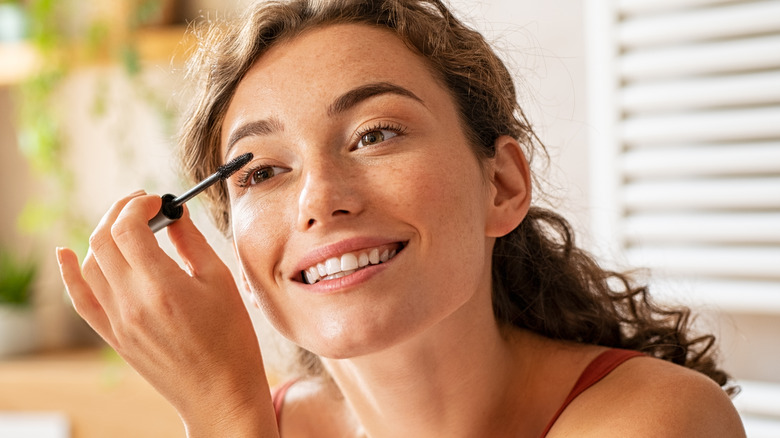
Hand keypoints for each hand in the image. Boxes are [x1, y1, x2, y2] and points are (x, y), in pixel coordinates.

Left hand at [57, 191, 277, 435]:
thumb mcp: (220, 282)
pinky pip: (81, 299)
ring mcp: (118, 321)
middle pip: (104, 240)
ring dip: (104, 235)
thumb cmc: (230, 338)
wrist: (219, 391)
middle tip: (143, 204)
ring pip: (91, 263)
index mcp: (163, 286)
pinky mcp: (113, 335)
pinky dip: (70, 273)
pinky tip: (65, 253)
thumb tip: (175, 213)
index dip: (139, 205)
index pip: (129, 228)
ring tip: (128, 226)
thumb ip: (192, 243)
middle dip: (120, 212)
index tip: (157, 200)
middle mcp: (132, 302)